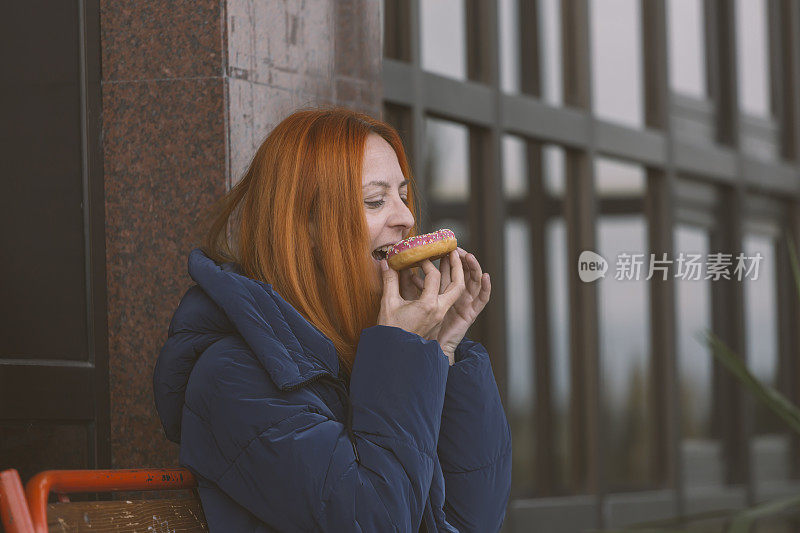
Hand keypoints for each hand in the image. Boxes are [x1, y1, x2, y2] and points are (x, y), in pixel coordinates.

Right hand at [377, 255, 464, 340]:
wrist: (395, 355)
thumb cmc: (390, 331)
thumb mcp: (388, 303)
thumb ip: (389, 280)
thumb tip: (385, 263)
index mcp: (428, 306)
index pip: (433, 277)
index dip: (425, 263)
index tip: (417, 257)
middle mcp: (439, 311)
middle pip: (458, 285)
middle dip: (457, 267)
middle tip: (454, 251)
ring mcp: (440, 317)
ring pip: (455, 294)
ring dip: (454, 278)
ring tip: (450, 262)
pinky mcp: (438, 321)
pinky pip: (446, 301)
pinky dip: (445, 288)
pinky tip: (433, 281)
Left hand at [407, 248, 490, 363]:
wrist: (422, 349)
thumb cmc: (414, 328)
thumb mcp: (409, 301)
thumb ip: (407, 285)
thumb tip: (400, 268)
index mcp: (440, 294)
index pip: (445, 271)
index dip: (444, 259)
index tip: (438, 246)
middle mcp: (453, 298)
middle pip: (461, 273)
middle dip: (459, 259)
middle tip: (453, 246)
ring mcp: (464, 305)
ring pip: (473, 282)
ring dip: (473, 268)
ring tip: (469, 255)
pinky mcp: (470, 315)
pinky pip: (482, 300)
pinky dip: (486, 288)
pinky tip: (486, 276)